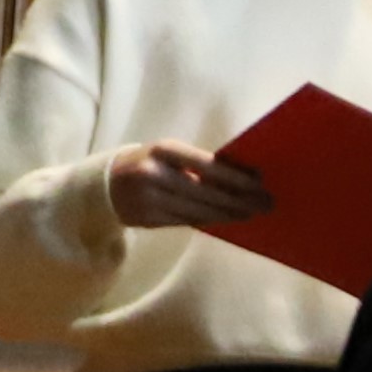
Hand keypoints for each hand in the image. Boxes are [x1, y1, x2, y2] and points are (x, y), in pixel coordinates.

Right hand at [100, 139, 270, 231]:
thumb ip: (199, 163)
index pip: (208, 165)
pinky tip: (225, 219)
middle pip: (206, 192)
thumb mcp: (169, 154)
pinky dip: (208, 220)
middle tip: (267, 203)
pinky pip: (185, 221)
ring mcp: (148, 199)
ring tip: (251, 213)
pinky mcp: (145, 219)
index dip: (237, 177)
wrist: (104, 183)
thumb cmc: (150, 163)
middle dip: (240, 199)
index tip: (261, 182)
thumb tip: (244, 177)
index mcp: (164, 150)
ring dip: (228, 213)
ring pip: (198, 210)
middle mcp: (154, 173)